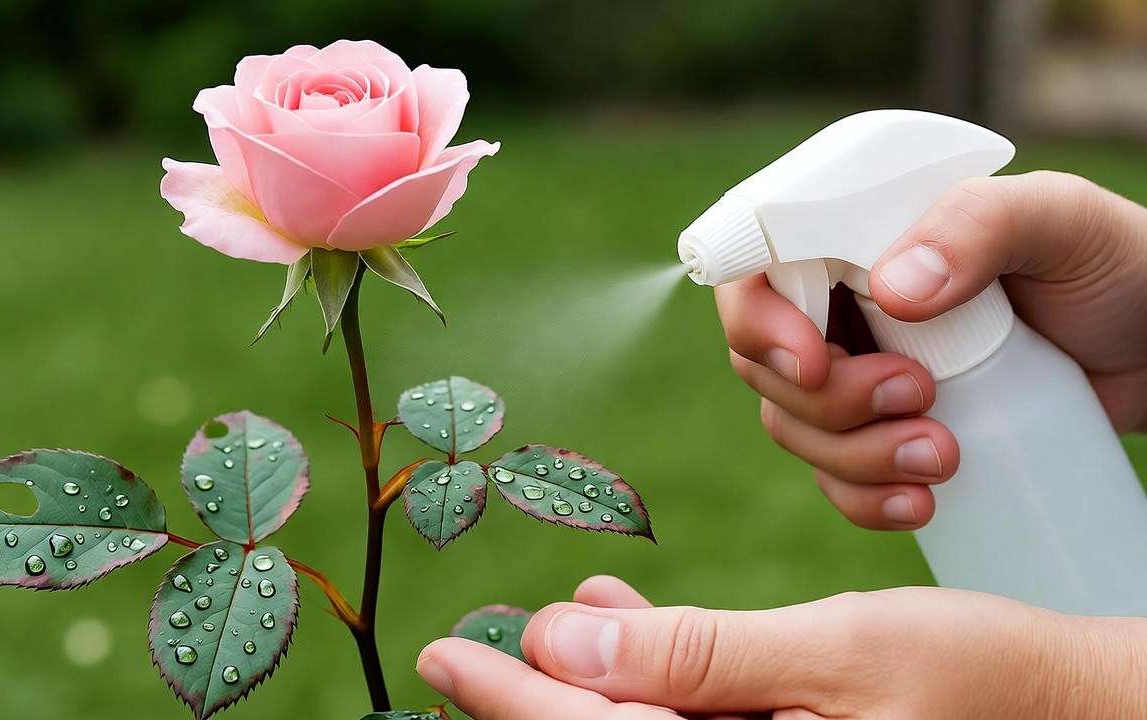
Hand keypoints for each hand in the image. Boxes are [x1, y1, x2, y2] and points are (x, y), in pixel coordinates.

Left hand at [416, 576, 1146, 718]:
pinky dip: (654, 677)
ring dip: (592, 680)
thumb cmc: (977, 679)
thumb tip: (566, 644)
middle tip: (463, 654)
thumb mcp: (838, 653)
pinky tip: (623, 629)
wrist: (1075, 708)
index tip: (442, 656)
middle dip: (532, 702)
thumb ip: (699, 657)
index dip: (506, 701)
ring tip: (547, 625)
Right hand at [719, 171, 1146, 528]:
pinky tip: (922, 504)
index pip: (757, 269)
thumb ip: (977, 227)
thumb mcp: (1060, 221)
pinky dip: (863, 501)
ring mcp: (861, 373)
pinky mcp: (886, 434)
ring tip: (944, 455)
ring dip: (852, 456)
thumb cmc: (1115, 264)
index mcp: (857, 236)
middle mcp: (842, 303)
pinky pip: (835, 478)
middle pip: (765, 363)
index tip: (814, 365)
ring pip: (795, 426)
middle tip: (916, 395)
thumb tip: (891, 289)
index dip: (759, 322)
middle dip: (827, 400)